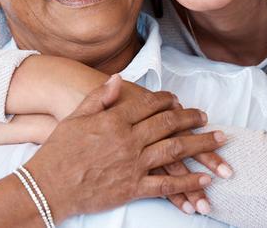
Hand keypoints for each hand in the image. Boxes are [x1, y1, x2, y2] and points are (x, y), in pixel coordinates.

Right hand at [25, 75, 227, 223]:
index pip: (148, 105)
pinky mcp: (132, 188)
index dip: (166, 101)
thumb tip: (117, 79)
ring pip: (174, 151)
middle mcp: (128, 139)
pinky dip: (187, 183)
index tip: (177, 101)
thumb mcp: (76, 117)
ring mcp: (133, 164)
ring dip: (200, 145)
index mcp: (114, 119)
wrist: (47, 185)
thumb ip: (99, 97)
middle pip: (168, 125)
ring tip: (219, 140)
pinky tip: (204, 180)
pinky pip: (166, 185)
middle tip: (206, 117)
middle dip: (192, 119)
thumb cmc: (58, 151)